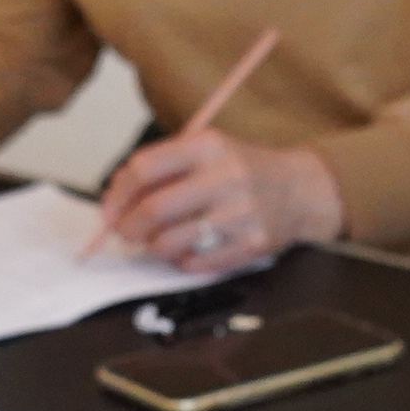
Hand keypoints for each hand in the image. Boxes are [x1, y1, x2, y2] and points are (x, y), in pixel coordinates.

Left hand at [93, 129, 345, 276]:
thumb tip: (115, 199)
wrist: (300, 190)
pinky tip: (191, 248)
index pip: (144, 168)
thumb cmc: (243, 170)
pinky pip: (196, 264)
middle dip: (129, 227)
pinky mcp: (252, 244)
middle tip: (126, 232)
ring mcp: (240, 213)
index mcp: (208, 146)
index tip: (109, 209)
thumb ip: (163, 168)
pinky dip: (183, 261)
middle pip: (153, 210)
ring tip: (161, 240)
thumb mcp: (206, 151)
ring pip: (170, 243)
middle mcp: (225, 177)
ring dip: (155, 247)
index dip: (118, 194)